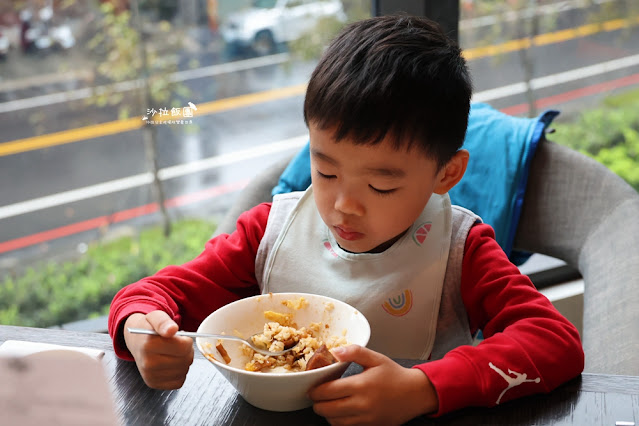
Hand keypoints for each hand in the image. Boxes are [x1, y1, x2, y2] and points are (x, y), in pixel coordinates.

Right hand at [123, 311, 193, 389]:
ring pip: (184, 371)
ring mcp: (151, 376)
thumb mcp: (155, 317)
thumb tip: (172, 329)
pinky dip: (180, 372)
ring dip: (184, 361)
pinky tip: (172, 363)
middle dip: (187, 350)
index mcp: (149, 345)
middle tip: (178, 345)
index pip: (183, 348)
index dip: (187, 341)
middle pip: (185, 360)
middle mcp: (148, 364)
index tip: (181, 337)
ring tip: (173, 353)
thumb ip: (164, 322)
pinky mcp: (154, 384)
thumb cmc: (148, 328)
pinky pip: (179, 381)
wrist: (136, 341)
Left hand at [308, 345, 437, 425]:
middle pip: (327, 409)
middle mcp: (362, 404)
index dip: (316, 391)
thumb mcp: (375, 358)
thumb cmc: (394, 375)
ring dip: (327, 414)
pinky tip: (340, 413)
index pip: (328, 391)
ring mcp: (366, 419)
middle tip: (316, 397)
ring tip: (327, 404)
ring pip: (335, 422)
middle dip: (317, 404)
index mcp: (361, 385)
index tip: (312, 388)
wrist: (415, 394)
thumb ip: (354, 352)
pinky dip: (339, 422)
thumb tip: (335, 351)